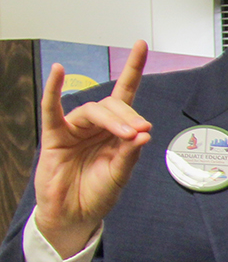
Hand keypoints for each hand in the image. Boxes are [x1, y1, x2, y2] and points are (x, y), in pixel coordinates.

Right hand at [35, 42, 152, 258]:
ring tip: (126, 133)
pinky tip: (56, 72)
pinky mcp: (55, 135)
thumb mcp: (119, 176)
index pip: (127, 96)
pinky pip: (51, 108)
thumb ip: (129, 155)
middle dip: (128, 116)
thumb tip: (143, 133)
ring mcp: (75, 129)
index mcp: (116, 132)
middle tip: (139, 131)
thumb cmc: (97, 194)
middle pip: (113, 106)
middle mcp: (97, 126)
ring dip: (112, 119)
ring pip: (93, 110)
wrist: (74, 215)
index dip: (133, 70)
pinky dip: (52, 90)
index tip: (141, 46)